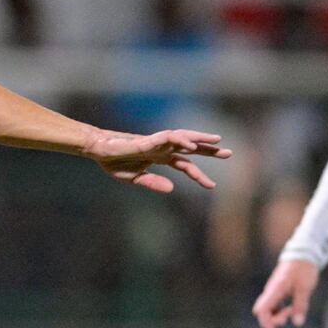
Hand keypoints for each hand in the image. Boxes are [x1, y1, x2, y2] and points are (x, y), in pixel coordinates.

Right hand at [84, 129, 231, 192]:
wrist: (98, 150)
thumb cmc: (114, 161)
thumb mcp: (135, 178)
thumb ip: (153, 183)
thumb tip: (172, 190)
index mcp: (160, 158)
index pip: (185, 165)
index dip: (199, 175)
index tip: (213, 186)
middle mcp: (162, 148)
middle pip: (190, 148)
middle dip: (209, 150)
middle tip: (229, 153)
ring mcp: (156, 142)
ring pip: (183, 138)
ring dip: (200, 138)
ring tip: (217, 140)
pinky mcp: (148, 140)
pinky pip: (168, 138)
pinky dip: (181, 140)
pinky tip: (191, 144)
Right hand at [252, 258, 318, 327]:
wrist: (303, 255)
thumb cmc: (303, 269)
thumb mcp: (305, 288)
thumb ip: (300, 305)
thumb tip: (297, 323)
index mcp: (275, 289)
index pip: (263, 309)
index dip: (265, 322)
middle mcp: (271, 291)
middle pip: (264, 311)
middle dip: (273, 319)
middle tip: (289, 315)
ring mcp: (273, 291)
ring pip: (269, 309)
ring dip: (277, 315)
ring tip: (292, 311)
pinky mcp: (278, 291)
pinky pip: (275, 305)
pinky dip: (280, 311)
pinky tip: (290, 310)